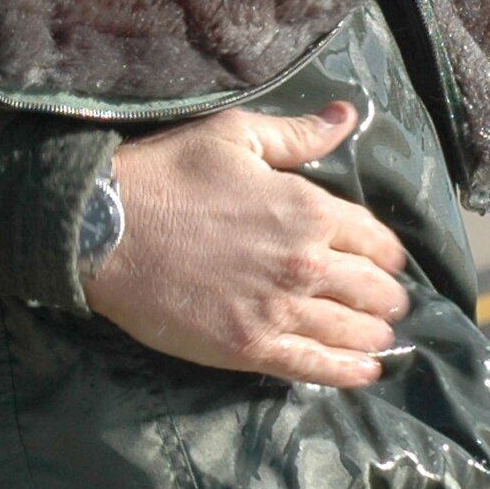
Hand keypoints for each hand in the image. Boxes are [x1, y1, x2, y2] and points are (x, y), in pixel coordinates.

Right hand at [85, 101, 410, 387]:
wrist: (103, 230)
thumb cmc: (164, 175)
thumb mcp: (232, 136)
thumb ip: (296, 134)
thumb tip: (347, 115)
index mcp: (307, 209)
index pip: (376, 240)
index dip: (386, 253)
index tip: (385, 260)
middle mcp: (306, 263)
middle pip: (374, 291)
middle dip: (386, 296)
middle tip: (384, 303)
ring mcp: (279, 311)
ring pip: (355, 333)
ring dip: (374, 335)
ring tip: (376, 337)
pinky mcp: (250, 347)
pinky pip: (317, 368)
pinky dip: (349, 373)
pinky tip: (364, 372)